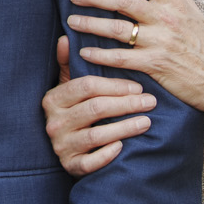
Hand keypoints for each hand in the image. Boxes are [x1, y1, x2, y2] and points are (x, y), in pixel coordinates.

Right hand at [44, 35, 157, 176]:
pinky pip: (89, 163)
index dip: (114, 85)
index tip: (138, 85)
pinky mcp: (69, 166)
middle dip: (126, 104)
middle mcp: (54, 122)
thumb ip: (68, 64)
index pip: (86, 86)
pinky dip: (107, 155)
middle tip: (150, 101)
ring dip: (124, 128)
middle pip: (94, 109)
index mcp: (53, 99)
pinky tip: (124, 147)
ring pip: (95, 135)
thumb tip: (66, 37)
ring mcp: (61, 145)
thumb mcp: (68, 87)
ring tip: (147, 121)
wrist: (67, 149)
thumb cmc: (74, 112)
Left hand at [66, 0, 203, 115]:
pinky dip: (99, 54)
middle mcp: (165, 19)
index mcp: (174, 3)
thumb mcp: (195, 13)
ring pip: (116, 28)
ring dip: (89, 23)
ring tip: (72, 21)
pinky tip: (84, 51)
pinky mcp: (153, 64)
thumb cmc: (203, 45)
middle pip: (123, 0)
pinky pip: (119, 57)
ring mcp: (159, 41)